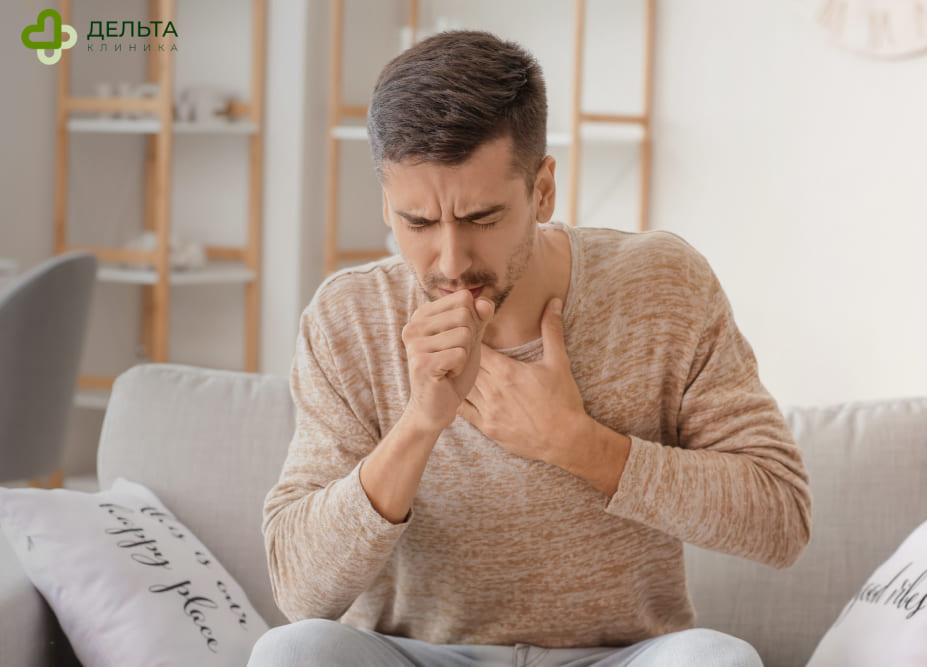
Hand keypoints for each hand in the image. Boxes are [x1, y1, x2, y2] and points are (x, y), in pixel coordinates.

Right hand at [402, 290, 494, 432]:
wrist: (436, 407)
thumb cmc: (453, 370)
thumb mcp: (471, 338)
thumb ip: (479, 316)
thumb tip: (484, 302)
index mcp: (422, 314)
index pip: (463, 298)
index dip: (472, 321)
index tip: (456, 341)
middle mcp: (413, 325)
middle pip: (464, 314)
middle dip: (469, 339)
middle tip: (453, 356)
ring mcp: (414, 344)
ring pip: (464, 335)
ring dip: (464, 355)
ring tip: (449, 366)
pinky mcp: (421, 363)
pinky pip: (460, 354)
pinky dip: (460, 367)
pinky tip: (446, 375)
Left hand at [457, 298, 587, 463]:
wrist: (566, 440)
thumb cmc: (564, 401)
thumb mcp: (559, 363)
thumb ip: (551, 330)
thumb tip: (553, 302)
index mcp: (507, 371)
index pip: (477, 347)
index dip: (470, 338)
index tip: (469, 332)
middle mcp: (493, 390)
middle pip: (465, 366)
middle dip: (462, 356)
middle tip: (457, 347)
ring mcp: (488, 411)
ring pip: (462, 387)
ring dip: (459, 378)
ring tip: (455, 368)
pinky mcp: (488, 429)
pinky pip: (463, 412)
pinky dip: (458, 400)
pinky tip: (457, 392)